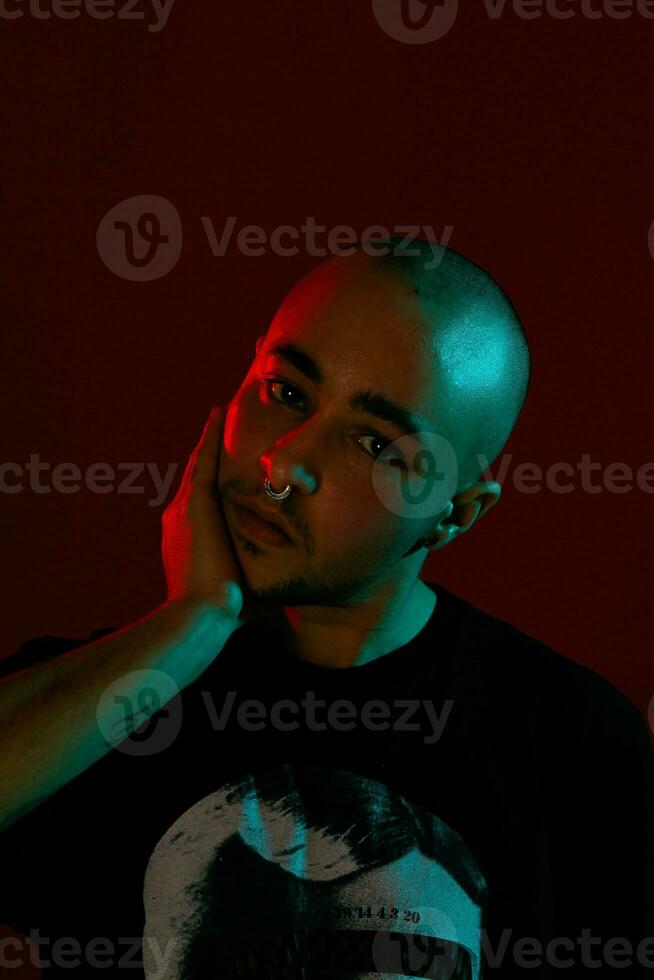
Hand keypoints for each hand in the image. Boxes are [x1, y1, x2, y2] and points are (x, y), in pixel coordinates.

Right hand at [162, 406, 243, 621]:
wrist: (201, 616)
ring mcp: (184, 510)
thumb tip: (280, 587)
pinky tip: (218, 414)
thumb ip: (256, 579)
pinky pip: (204, 460)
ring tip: (219, 413)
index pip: (202, 505)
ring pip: (199, 464)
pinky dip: (210, 436)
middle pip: (197, 479)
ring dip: (209, 439)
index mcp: (187, 540)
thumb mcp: (242, 591)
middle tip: (217, 429)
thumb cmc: (225, 615)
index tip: (223, 471)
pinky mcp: (195, 504)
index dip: (210, 486)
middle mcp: (179, 520)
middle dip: (207, 456)